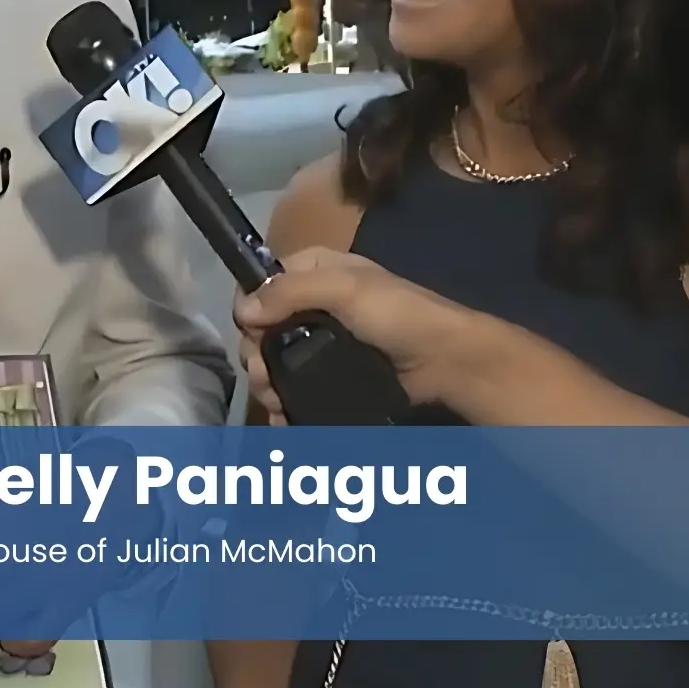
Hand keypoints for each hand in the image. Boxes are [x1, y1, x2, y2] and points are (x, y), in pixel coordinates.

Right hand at [235, 247, 478, 407]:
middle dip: (256, 354)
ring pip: (276, 359)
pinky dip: (283, 401)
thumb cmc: (398, 314)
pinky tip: (281, 416)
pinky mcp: (331, 373)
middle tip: (263, 376)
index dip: (251, 306)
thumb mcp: (346, 290)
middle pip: (264, 327)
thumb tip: (241, 312)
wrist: (447, 361)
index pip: (264, 282)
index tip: (252, 332)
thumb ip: (291, 293)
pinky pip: (296, 384)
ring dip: (267, 382)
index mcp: (316, 270)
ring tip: (274, 401)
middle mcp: (314, 303)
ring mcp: (322, 341)